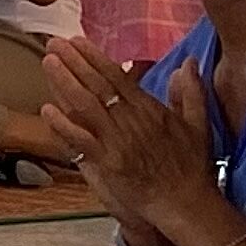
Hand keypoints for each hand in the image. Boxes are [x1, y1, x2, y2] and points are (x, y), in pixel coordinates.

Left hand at [39, 37, 228, 245]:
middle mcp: (130, 120)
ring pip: (85, 106)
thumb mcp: (198, 124)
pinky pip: (80, 140)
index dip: (94, 58)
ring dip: (65, 82)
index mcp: (149, 109)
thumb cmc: (193, 167)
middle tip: (54, 42)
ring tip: (48, 62)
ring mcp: (117, 141)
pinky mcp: (108, 163)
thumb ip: (190, 92)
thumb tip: (187, 63)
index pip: (116, 76)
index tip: (77, 42)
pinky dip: (63, 125)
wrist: (187, 203)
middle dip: (74, 62)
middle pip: (97, 85)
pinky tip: (47, 109)